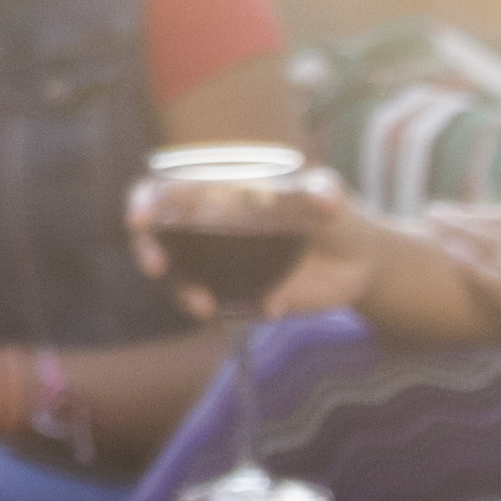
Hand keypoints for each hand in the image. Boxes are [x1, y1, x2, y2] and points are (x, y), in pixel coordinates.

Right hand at [125, 164, 385, 324]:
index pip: (166, 192)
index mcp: (221, 193)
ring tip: (205, 306)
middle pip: (161, 239)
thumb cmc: (336, 213)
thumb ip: (322, 193)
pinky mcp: (245, 297)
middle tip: (156, 266)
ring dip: (185, 293)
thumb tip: (323, 198)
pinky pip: (228, 307)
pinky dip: (244, 309)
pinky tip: (274, 306)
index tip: (139, 217)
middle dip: (147, 250)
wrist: (361, 262)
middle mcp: (213, 230)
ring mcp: (226, 267)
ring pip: (185, 281)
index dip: (144, 202)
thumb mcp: (330, 198)